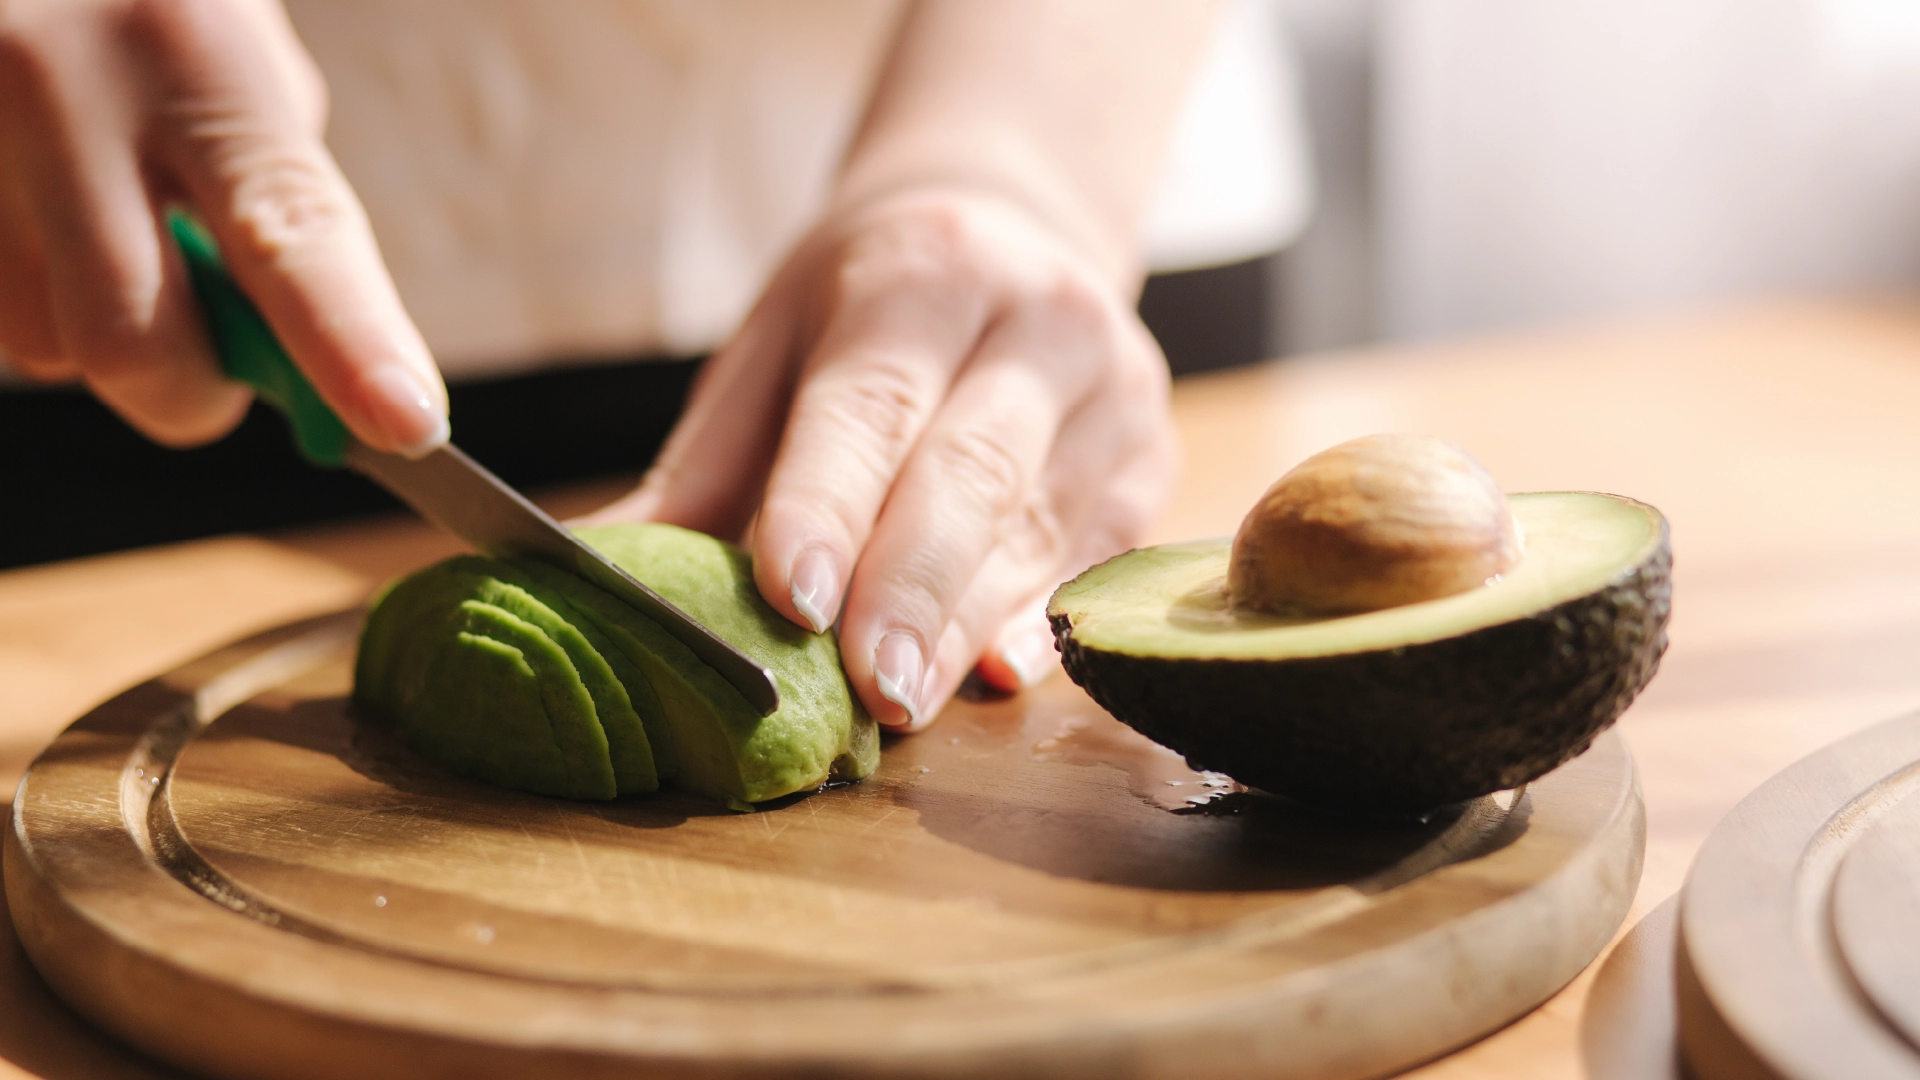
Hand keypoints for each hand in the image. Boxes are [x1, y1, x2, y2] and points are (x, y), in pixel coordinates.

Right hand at [0, 0, 444, 452]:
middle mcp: (61, 89)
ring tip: (104, 227)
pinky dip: (36, 298)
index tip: (409, 426)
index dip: (352, 347)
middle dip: (192, 394)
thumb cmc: (150, 1)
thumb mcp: (235, 47)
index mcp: (191, 52)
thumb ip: (271, 191)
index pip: (287, 236)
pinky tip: (40, 208)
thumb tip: (301, 358)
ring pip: (45, 345)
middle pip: (132, 343)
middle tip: (216, 372)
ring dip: (97, 333)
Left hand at [586, 188, 1179, 728]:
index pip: (873, 400)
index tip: (791, 596)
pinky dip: (1043, 620)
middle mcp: (1037, 319)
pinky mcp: (1153, 456)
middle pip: (973, 471)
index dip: (830, 501)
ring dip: (966, 625)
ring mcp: (1113, 390)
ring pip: (1040, 526)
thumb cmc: (871, 301)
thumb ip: (709, 464)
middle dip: (913, 588)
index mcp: (924, 273)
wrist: (1014, 230)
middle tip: (864, 690)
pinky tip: (997, 673)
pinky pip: (1100, 555)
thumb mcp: (776, 341)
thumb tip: (607, 576)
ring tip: (903, 705)